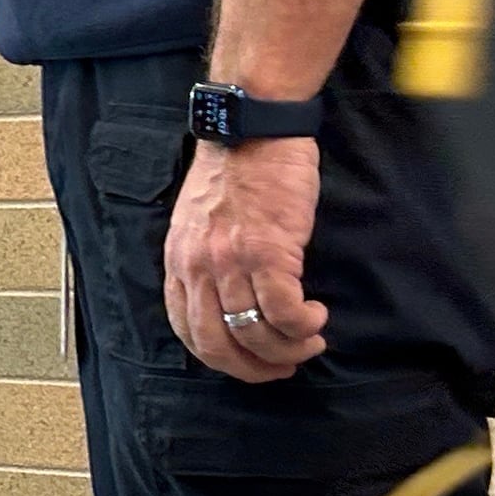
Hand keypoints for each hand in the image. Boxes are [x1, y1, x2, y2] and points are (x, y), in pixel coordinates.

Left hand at [164, 137, 329, 380]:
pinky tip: (316, 316)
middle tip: (284, 366)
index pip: (188, 330)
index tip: (251, 362)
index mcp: (178, 261)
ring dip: (288, 348)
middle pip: (217, 344)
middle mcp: (198, 266)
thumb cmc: (235, 173)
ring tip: (309, 339)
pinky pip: (284, 310)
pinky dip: (303, 325)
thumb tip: (226, 305)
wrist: (252, 129)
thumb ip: (204, 262)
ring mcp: (230, 260)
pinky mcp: (267, 250)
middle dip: (254, 367)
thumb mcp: (200, 223)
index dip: (222, 358)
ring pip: (255, 333)